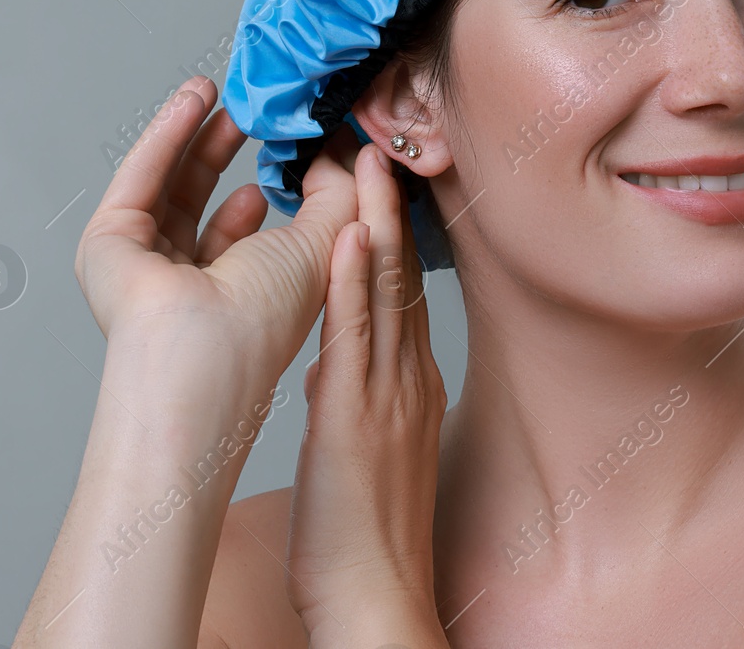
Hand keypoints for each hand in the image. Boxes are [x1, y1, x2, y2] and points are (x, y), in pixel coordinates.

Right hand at [73, 75, 360, 382]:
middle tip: (245, 109)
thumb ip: (337, 191)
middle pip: (198, 202)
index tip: (290, 142)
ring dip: (192, 134)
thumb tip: (339, 152)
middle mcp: (183, 283)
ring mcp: (141, 265)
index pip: (245, 231)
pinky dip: (167, 135)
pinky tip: (193, 101)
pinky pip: (139, 177)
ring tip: (217, 91)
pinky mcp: (107, 244)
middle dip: (222, 150)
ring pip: (166, 185)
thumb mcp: (323, 240)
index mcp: (234, 296)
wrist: (206, 350)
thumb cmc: (265, 317)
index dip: (268, 185)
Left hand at [286, 142, 447, 640]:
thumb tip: (336, 365)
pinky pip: (356, 339)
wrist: (378, 596)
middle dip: (389, 210)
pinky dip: (355, 283)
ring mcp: (387, 395)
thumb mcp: (371, 449)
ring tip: (367, 163)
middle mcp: (405, 379)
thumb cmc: (367, 534)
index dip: (390, 234)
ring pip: (384, 293)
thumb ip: (361, 397)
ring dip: (375, 223)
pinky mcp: (358, 418)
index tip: (377, 185)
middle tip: (378, 147)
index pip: (401, 292)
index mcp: (407, 385)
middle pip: (400, 277)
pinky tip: (349, 238)